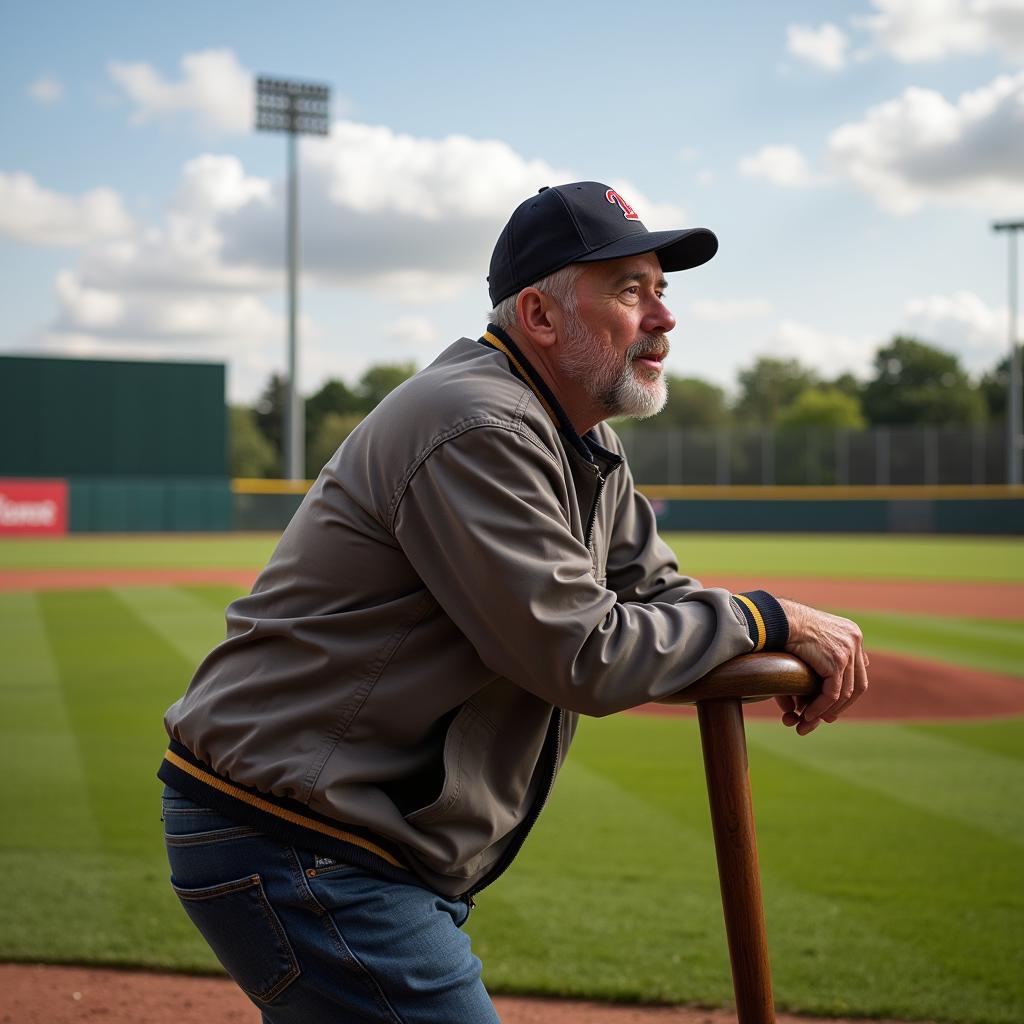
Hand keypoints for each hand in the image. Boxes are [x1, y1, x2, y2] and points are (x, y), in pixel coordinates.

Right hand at [773, 598, 868, 735]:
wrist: (777, 618)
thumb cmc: (784, 627)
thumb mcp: (810, 640)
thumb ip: (820, 661)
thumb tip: (826, 684)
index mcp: (852, 633)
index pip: (858, 671)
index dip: (847, 691)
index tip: (832, 705)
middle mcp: (855, 640)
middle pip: (858, 684)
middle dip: (842, 705)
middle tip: (825, 718)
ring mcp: (849, 650)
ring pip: (846, 693)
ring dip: (829, 710)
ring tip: (811, 718)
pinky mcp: (837, 660)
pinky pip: (832, 693)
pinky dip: (820, 707)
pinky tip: (807, 713)